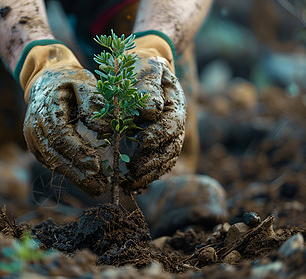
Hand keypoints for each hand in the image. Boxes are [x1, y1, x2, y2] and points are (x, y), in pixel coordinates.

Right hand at [22, 56, 107, 196]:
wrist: (44, 80)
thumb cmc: (68, 81)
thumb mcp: (83, 82)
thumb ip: (93, 101)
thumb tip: (106, 127)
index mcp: (45, 108)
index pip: (61, 136)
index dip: (78, 153)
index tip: (97, 167)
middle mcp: (35, 126)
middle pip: (55, 155)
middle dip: (78, 174)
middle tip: (100, 188)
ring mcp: (33, 138)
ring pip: (52, 162)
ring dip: (75, 177)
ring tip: (97, 188)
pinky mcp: (36, 146)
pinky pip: (51, 162)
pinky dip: (68, 171)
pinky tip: (85, 179)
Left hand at [124, 54, 185, 190]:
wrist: (140, 68)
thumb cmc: (141, 67)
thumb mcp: (144, 69)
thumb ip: (148, 87)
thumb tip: (151, 111)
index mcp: (175, 105)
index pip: (172, 124)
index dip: (159, 134)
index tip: (143, 141)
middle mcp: (174, 123)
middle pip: (170, 148)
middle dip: (153, 162)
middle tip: (134, 172)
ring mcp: (166, 136)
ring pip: (164, 160)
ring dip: (149, 174)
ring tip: (131, 184)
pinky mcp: (155, 144)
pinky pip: (155, 163)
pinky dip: (146, 175)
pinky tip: (133, 185)